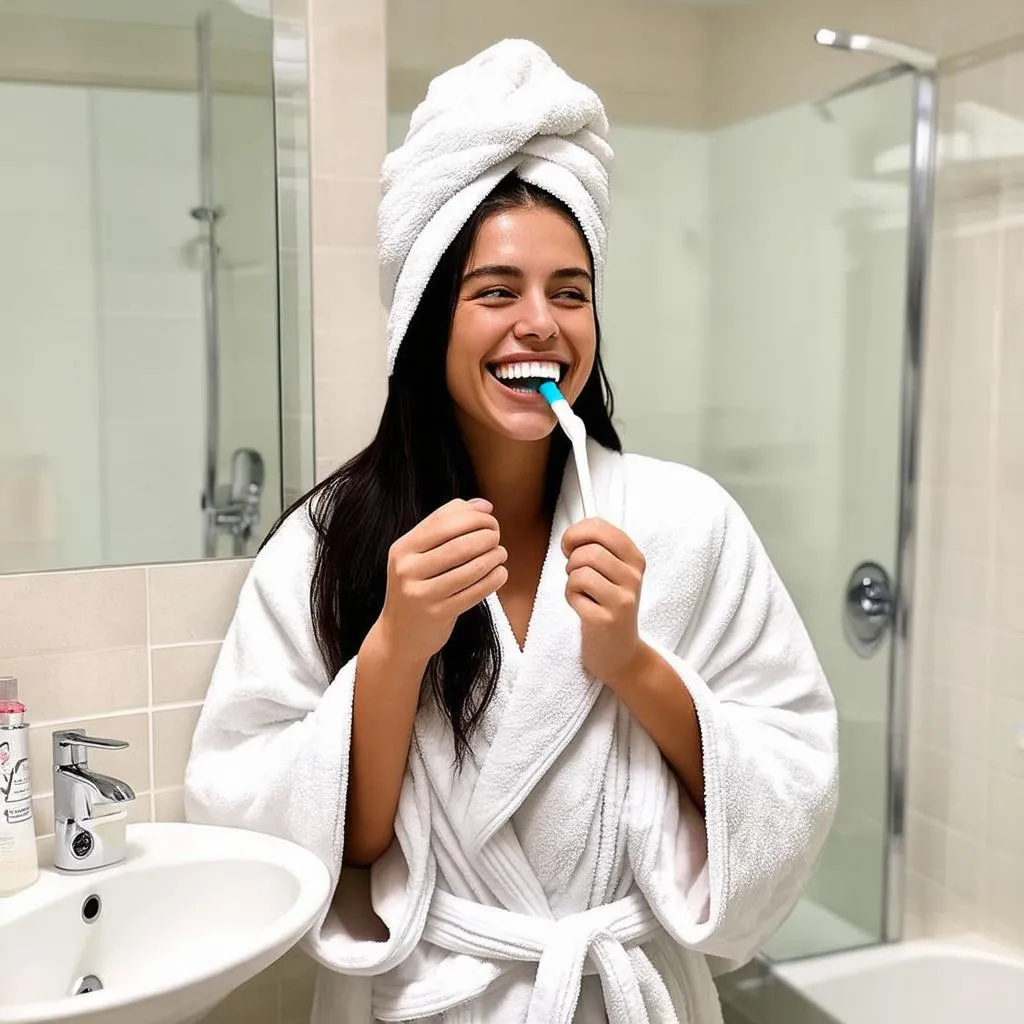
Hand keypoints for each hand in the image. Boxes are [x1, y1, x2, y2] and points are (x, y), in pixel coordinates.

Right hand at [379, 498, 507, 665]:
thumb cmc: (418, 587)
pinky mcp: (437, 614)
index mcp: (403, 548)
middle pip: (460, 543)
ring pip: (470, 568)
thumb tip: (484, 505)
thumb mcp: (421, 554)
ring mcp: (421, 593)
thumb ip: (449, 525)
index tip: (489, 520)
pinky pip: (475, 592)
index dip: (474, 516)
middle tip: (496, 536)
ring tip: (500, 554)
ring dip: (494, 556)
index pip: (443, 520)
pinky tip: (500, 573)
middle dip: (487, 535)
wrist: (398, 635)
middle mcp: (408, 569)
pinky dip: (493, 579)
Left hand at [562, 519, 646, 686]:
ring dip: (571, 579)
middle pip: (589, 550)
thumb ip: (598, 548)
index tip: (570, 547)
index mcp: (635, 559)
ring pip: (581, 570)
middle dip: (572, 560)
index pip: (601, 527)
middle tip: (575, 574)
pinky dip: (571, 597)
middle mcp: (633, 577)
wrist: (620, 652)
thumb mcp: (613, 572)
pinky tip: (582, 607)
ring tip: (580, 591)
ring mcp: (622, 599)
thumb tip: (571, 536)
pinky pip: (574, 592)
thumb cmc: (609, 605)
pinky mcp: (606, 619)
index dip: (576, 533)